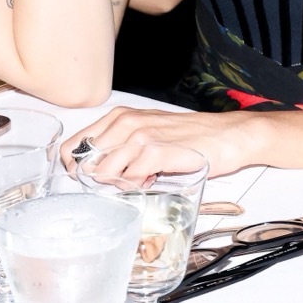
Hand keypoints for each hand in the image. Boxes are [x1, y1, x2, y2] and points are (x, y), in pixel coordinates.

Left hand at [63, 105, 256, 182]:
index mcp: (120, 117)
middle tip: (120, 181)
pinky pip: (129, 179)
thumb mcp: (150, 132)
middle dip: (97, 179)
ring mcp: (140, 136)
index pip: (75, 145)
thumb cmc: (190, 136)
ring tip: (141, 179)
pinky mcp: (156, 151)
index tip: (90, 178)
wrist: (227, 136)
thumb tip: (99, 171)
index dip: (76, 167)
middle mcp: (126, 122)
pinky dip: (137, 186)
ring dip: (119, 183)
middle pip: (84, 162)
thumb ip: (123, 146)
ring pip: (104, 171)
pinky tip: (152, 180)